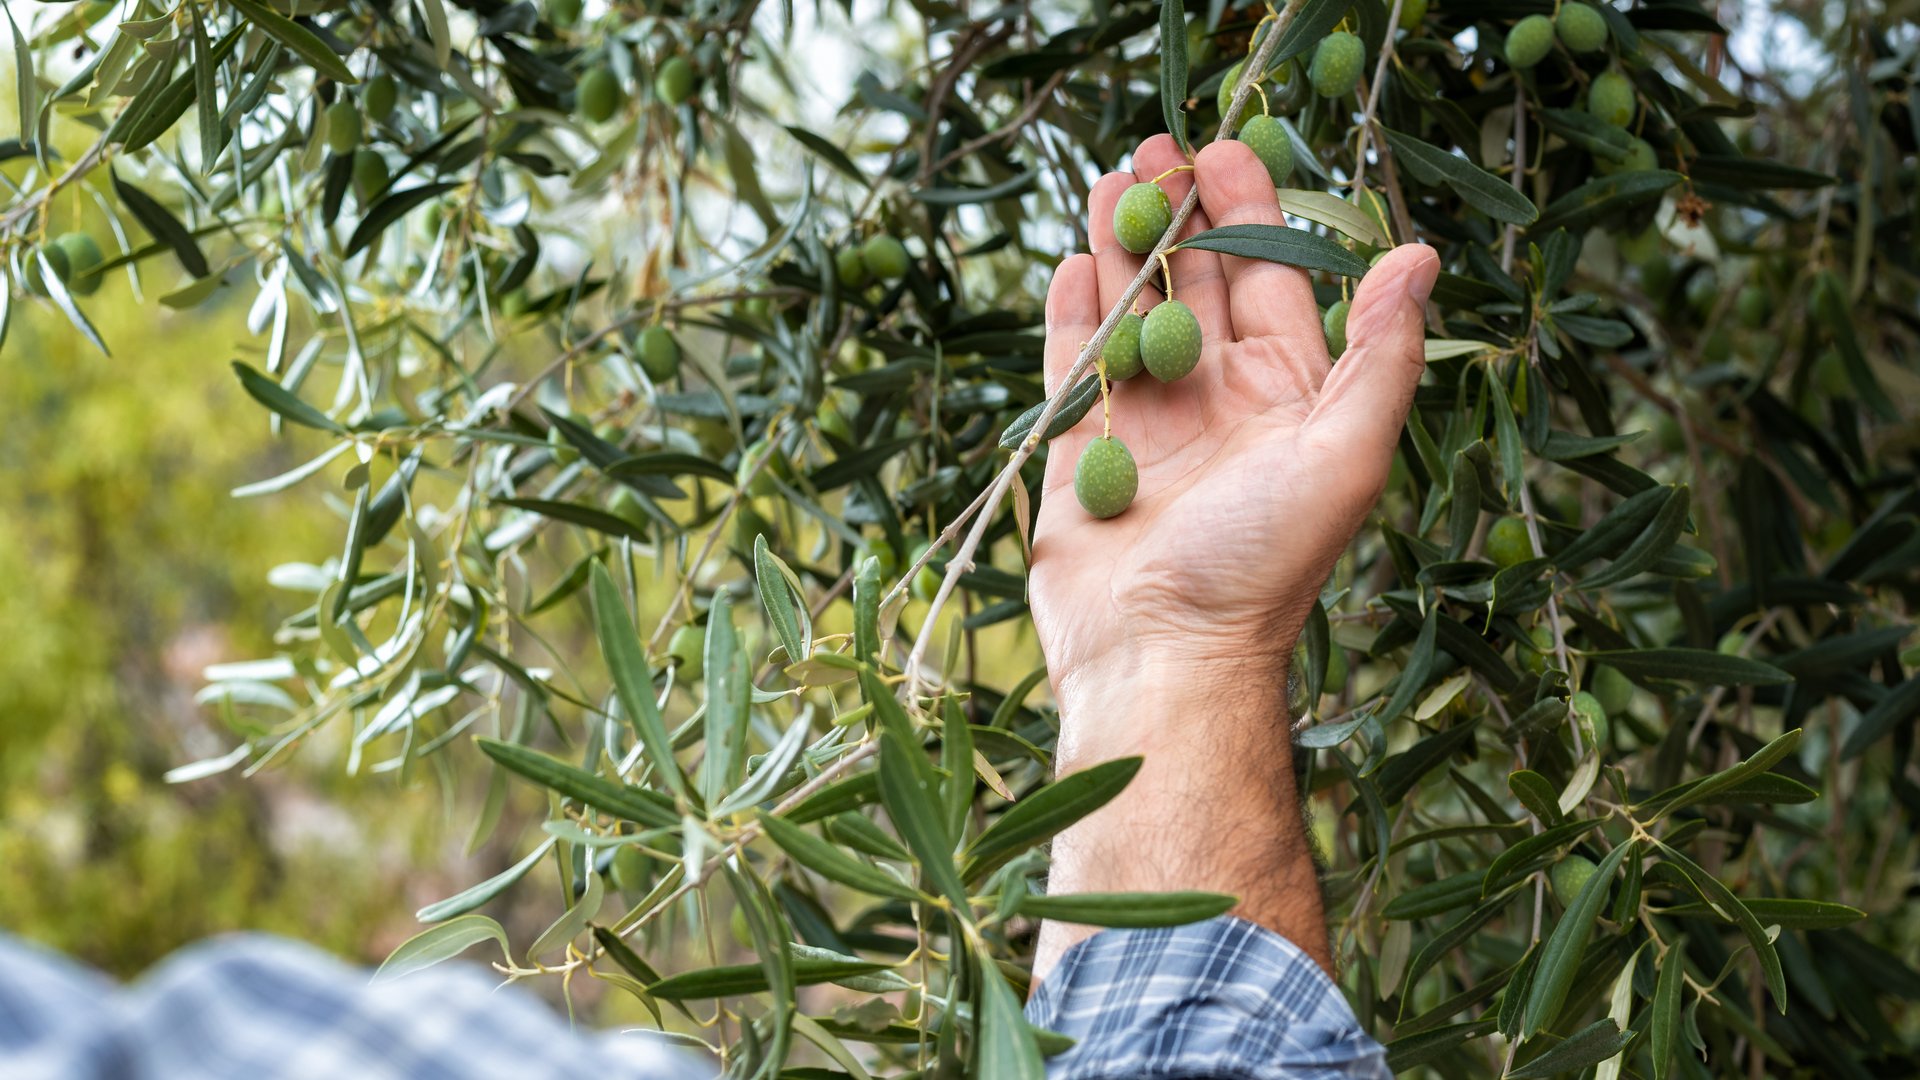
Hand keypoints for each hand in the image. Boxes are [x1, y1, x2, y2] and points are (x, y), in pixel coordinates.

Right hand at [1032, 134, 1438, 722]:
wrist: (1161, 655)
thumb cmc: (1261, 563)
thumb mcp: (1343, 455)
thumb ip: (1379, 357)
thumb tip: (1418, 253)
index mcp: (1283, 396)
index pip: (1266, 279)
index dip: (1248, 210)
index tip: (1225, 146)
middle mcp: (1217, 402)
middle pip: (1194, 285)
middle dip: (1175, 214)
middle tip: (1152, 147)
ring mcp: (1146, 425)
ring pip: (1131, 313)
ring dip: (1121, 248)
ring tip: (1108, 183)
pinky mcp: (1081, 453)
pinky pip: (1073, 368)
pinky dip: (1071, 315)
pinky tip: (1071, 264)